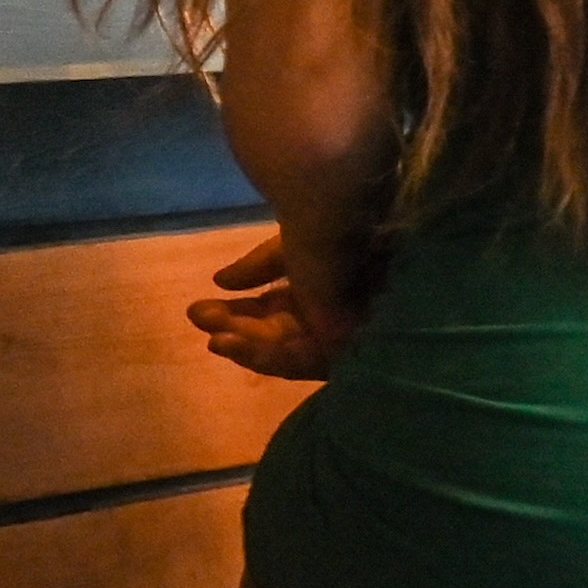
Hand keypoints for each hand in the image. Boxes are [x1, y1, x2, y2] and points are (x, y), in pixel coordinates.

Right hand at [189, 234, 359, 380]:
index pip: (274, 311)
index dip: (236, 314)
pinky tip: (235, 344)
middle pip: (278, 333)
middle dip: (237, 330)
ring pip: (288, 349)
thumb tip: (219, 281)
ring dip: (248, 346)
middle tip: (199, 320)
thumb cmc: (348, 230)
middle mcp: (333, 313)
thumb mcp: (296, 246)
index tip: (198, 310)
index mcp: (322, 289)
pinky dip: (269, 356)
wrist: (389, 226)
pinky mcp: (355, 353)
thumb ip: (261, 266)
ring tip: (214, 339)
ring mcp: (346, 334)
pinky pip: (306, 361)